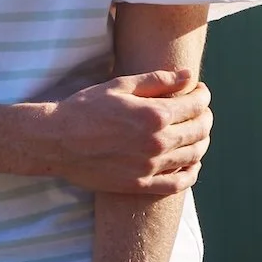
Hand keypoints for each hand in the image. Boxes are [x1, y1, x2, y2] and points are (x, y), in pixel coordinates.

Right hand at [42, 68, 209, 195]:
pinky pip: (178, 184)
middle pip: (199, 130)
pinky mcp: (140, 184)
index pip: (195, 105)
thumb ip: (157, 81)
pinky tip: (192, 164)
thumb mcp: (119, 86)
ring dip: (202, 142)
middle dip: (205, 116)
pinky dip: (191, 174)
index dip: (202, 95)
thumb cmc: (85, 108)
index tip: (199, 91)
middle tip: (201, 111)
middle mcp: (157, 142)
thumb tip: (189, 77)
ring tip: (198, 134)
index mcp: (154, 115)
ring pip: (193, 156)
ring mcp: (150, 167)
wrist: (56, 141)